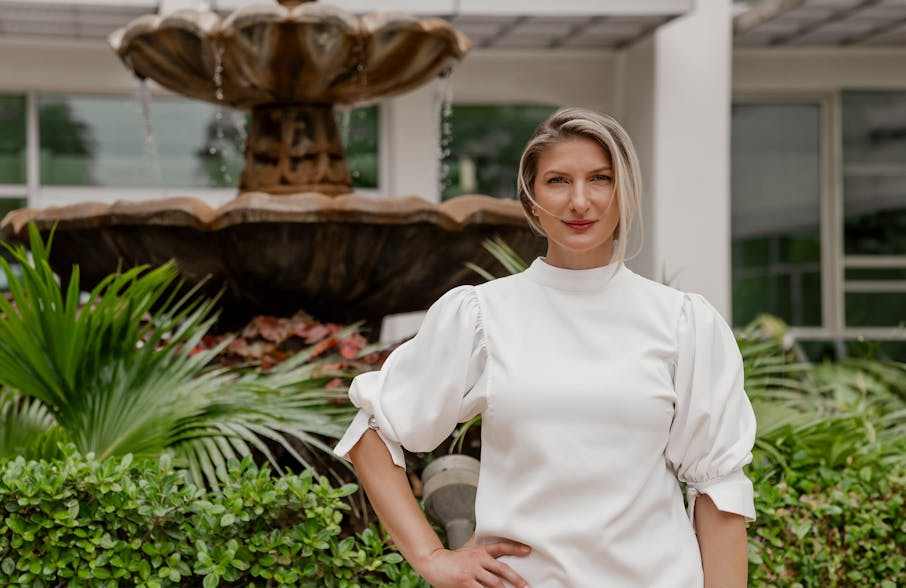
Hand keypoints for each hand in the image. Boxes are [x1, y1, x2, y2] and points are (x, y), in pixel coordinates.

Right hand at [417, 541, 531, 587]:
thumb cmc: (453, 560)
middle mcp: (478, 559)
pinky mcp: (466, 582)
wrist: (434, 562)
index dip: (515, 548)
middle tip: (526, 586)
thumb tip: (498, 561)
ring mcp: (472, 571)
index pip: (501, 547)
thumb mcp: (469, 552)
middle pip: (502, 569)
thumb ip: (483, 556)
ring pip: (494, 583)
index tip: (528, 550)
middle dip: (516, 579)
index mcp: (480, 550)